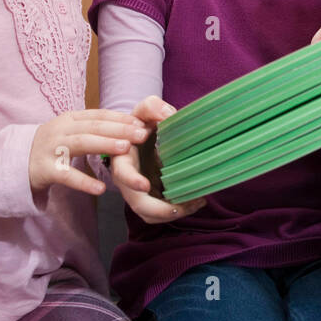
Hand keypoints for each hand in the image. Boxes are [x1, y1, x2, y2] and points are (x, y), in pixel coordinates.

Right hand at [28, 108, 148, 197]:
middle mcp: (61, 130)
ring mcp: (52, 148)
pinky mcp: (45, 170)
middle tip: (142, 135)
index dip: (120, 118)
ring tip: (126, 150)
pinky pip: (67, 176)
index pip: (99, 115)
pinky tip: (101, 188)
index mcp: (70, 119)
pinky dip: (84, 182)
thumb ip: (94, 128)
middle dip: (120, 130)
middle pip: (94, 127)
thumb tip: (130, 127)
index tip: (141, 122)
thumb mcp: (70, 131)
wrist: (15, 161)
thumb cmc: (52, 146)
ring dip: (105, 145)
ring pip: (81, 144)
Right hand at [112, 96, 205, 223]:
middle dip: (160, 209)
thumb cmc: (143, 123)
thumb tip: (169, 115)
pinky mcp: (153, 196)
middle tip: (182, 205)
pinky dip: (179, 210)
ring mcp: (140, 191)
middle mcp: (128, 181)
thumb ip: (152, 107)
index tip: (145, 185)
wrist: (145, 134)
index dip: (131, 181)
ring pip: (151, 214)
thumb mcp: (145, 110)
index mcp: (122, 160)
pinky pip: (162, 212)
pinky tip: (198, 200)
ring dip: (173, 213)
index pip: (122, 174)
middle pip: (138, 204)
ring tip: (196, 202)